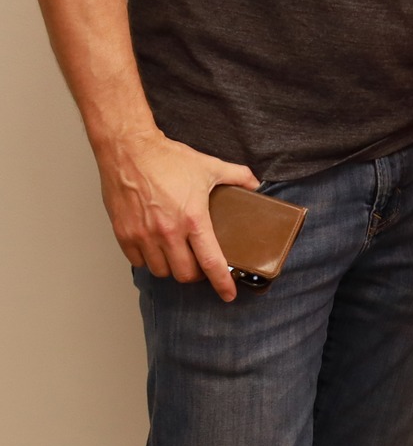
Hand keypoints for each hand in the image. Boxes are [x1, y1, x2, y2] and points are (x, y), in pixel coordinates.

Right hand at [97, 129, 260, 301]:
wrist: (129, 151)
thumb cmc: (168, 159)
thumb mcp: (210, 166)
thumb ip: (238, 176)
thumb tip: (255, 184)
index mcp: (193, 219)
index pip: (212, 261)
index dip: (222, 282)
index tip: (228, 294)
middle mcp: (167, 232)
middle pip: (185, 274)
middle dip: (196, 274)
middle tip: (200, 264)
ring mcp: (143, 235)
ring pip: (161, 271)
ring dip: (172, 268)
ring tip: (178, 255)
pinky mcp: (123, 234)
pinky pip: (138, 262)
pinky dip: (149, 260)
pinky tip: (156, 248)